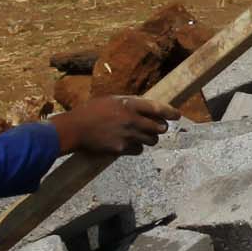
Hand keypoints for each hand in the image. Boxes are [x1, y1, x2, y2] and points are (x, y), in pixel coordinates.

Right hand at [50, 92, 166, 157]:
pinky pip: (138, 150)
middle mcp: (131, 120)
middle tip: (159, 128)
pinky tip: (128, 144)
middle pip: (159, 127)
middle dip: (161, 128)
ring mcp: (127, 135)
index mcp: (129, 104)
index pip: (158, 108)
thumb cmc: (90, 111)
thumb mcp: (111, 100)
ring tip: (141, 136)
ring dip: (150, 139)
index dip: (171, 112)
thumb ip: (130, 103)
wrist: (74, 129)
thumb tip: (146, 107)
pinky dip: (136, 148)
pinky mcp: (121, 149)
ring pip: (151, 141)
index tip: (178, 115)